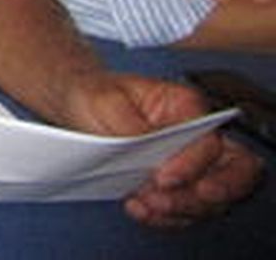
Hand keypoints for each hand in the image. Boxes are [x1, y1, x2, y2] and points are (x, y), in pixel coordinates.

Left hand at [56, 72, 262, 227]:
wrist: (76, 104)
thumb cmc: (95, 95)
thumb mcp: (105, 102)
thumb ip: (133, 127)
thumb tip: (150, 150)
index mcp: (186, 106)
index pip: (209, 141)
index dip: (191, 164)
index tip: (162, 178)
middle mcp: (198, 136)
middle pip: (236, 172)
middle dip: (209, 194)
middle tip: (166, 200)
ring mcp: (193, 164)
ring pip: (212, 198)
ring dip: (181, 208)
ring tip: (143, 203)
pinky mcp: (178, 187)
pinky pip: (186, 211)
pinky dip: (165, 216)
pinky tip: (138, 208)